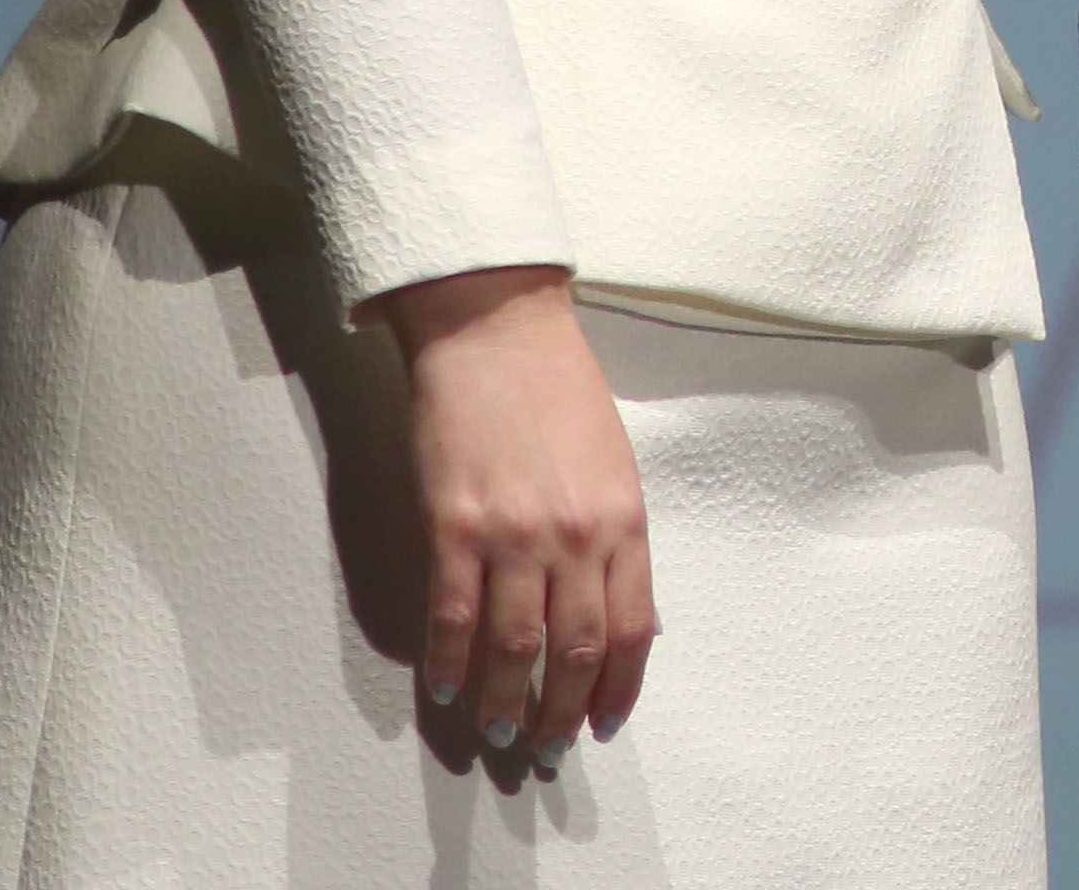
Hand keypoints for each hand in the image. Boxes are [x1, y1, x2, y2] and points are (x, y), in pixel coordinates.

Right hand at [371, 264, 652, 769]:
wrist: (497, 331)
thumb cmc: (560, 392)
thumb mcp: (615, 464)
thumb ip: (614, 537)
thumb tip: (609, 611)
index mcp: (623, 520)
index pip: (631, 629)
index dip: (616, 687)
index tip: (602, 723)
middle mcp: (574, 536)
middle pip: (574, 649)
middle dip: (561, 710)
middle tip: (547, 748)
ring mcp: (512, 534)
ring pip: (513, 645)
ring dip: (506, 699)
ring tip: (499, 728)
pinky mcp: (453, 526)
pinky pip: (452, 614)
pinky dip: (449, 660)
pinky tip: (447, 686)